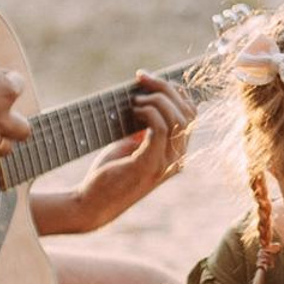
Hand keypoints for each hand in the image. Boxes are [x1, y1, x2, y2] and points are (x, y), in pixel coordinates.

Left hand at [55, 72, 196, 231]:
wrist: (93, 204)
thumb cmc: (111, 172)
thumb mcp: (134, 143)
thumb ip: (147, 126)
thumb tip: (149, 95)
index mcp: (177, 152)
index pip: (191, 113)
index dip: (174, 91)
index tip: (150, 80)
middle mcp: (178, 159)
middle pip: (188, 112)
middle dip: (165, 88)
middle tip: (141, 79)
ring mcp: (166, 164)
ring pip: (178, 118)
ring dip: (156, 99)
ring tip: (134, 100)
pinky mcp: (149, 165)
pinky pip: (161, 129)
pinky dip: (148, 112)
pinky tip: (133, 111)